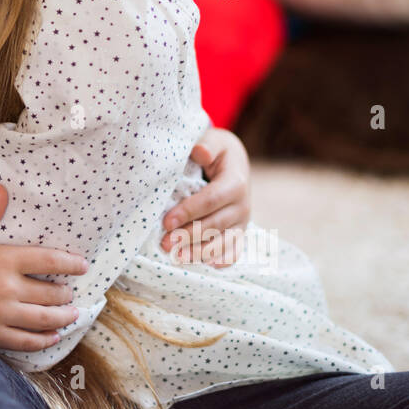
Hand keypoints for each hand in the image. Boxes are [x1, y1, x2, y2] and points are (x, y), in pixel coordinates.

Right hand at [0, 184, 88, 352]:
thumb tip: (2, 189)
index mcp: (2, 261)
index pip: (48, 260)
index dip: (70, 263)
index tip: (82, 265)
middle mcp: (7, 289)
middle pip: (51, 293)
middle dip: (66, 292)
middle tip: (72, 291)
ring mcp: (1, 315)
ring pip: (44, 319)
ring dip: (63, 316)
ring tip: (72, 313)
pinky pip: (26, 341)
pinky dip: (44, 340)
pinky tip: (52, 336)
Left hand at [160, 127, 251, 266]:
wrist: (234, 162)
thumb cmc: (217, 151)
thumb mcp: (215, 141)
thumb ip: (207, 145)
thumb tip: (200, 152)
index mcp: (236, 182)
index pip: (211, 200)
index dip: (189, 211)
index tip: (167, 221)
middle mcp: (243, 205)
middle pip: (215, 224)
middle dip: (189, 235)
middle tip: (165, 243)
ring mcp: (242, 222)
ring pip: (223, 242)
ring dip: (200, 252)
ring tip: (177, 258)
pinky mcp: (239, 233)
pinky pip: (233, 251)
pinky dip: (222, 261)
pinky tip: (208, 267)